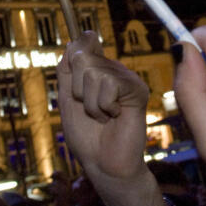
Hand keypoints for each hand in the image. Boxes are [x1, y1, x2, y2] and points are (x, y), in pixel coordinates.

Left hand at [57, 31, 169, 205]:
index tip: (75, 81)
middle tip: (89, 109)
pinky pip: (108, 85)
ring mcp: (127, 78)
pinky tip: (114, 117)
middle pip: (82, 56)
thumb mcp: (67, 100)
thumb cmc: (86, 136)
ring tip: (102, 116)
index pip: (84, 41)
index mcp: (97, 70)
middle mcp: (113, 69)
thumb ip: (67, 71)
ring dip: (90, 103)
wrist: (104, 164)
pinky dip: (103, 107)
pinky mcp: (137, 90)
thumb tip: (73, 41)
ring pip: (93, 72)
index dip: (73, 56)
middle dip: (77, 89)